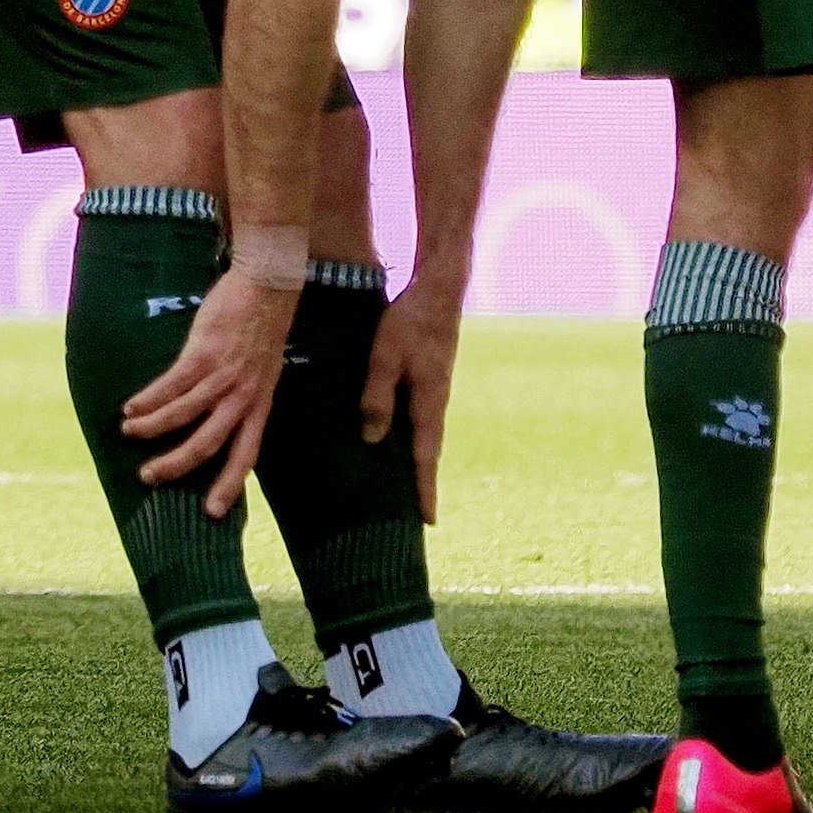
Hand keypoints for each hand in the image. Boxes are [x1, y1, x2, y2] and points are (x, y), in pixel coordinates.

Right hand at [117, 269, 300, 518]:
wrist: (270, 281)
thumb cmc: (261, 326)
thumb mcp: (262, 369)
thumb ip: (241, 396)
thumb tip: (211, 421)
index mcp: (261, 401)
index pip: (248, 452)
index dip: (231, 483)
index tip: (212, 513)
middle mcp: (246, 394)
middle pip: (210, 443)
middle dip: (176, 465)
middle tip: (148, 478)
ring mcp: (226, 374)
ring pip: (184, 415)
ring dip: (152, 429)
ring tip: (128, 433)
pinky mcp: (206, 353)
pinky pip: (171, 386)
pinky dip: (147, 401)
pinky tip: (130, 408)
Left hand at [358, 283, 461, 520]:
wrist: (438, 289)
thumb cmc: (409, 322)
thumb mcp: (384, 359)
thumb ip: (377, 398)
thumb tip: (373, 440)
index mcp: (428, 403)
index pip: (426, 457)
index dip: (426, 490)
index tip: (429, 522)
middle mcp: (436, 401)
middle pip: (429, 451)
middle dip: (423, 483)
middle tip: (419, 517)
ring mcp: (435, 389)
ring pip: (424, 434)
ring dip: (418, 461)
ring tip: (405, 486)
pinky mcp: (430, 377)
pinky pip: (420, 417)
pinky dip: (413, 437)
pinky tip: (398, 439)